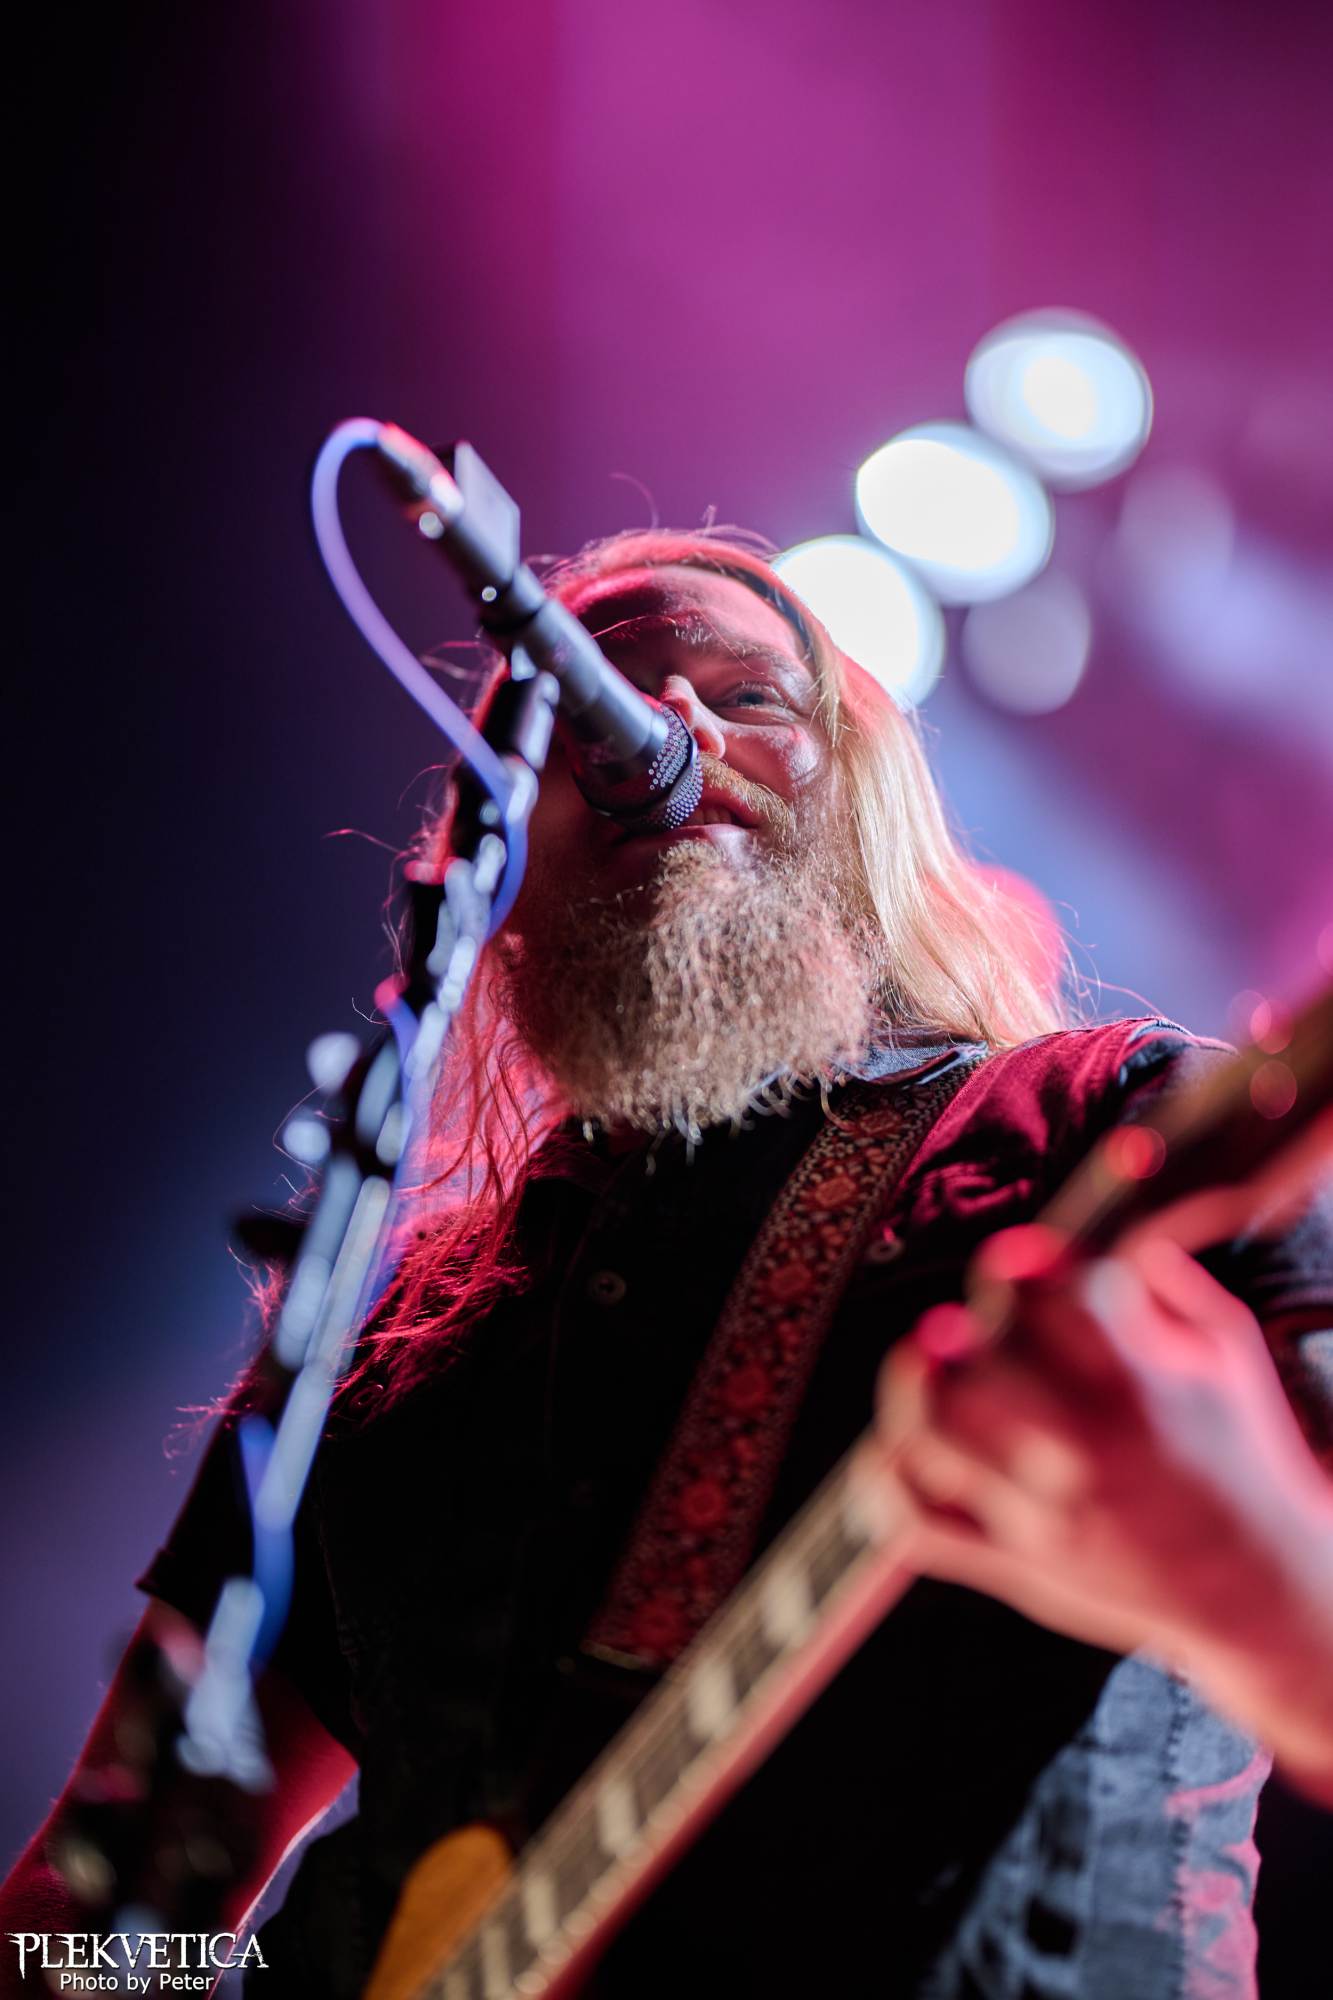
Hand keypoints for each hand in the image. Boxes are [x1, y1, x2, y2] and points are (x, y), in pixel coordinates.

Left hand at [862, 1226, 1332, 1685]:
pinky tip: (905, 1445)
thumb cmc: (1243, 1455)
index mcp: (1142, 1388)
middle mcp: (1086, 1452)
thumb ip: (1160, 1280)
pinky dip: (884, 1476)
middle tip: (970, 1328)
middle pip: (973, 1363)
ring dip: (914, 1386)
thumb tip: (1096, 1229)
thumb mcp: (1227, 1351)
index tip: (1017, 1261)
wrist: (1264, 1591)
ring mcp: (1044, 1515)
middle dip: (962, 1328)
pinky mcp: (1016, 1568)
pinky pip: (913, 1521)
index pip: (1050, 1300)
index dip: (1021, 1265)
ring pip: (929, 1431)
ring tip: (931, 1369)